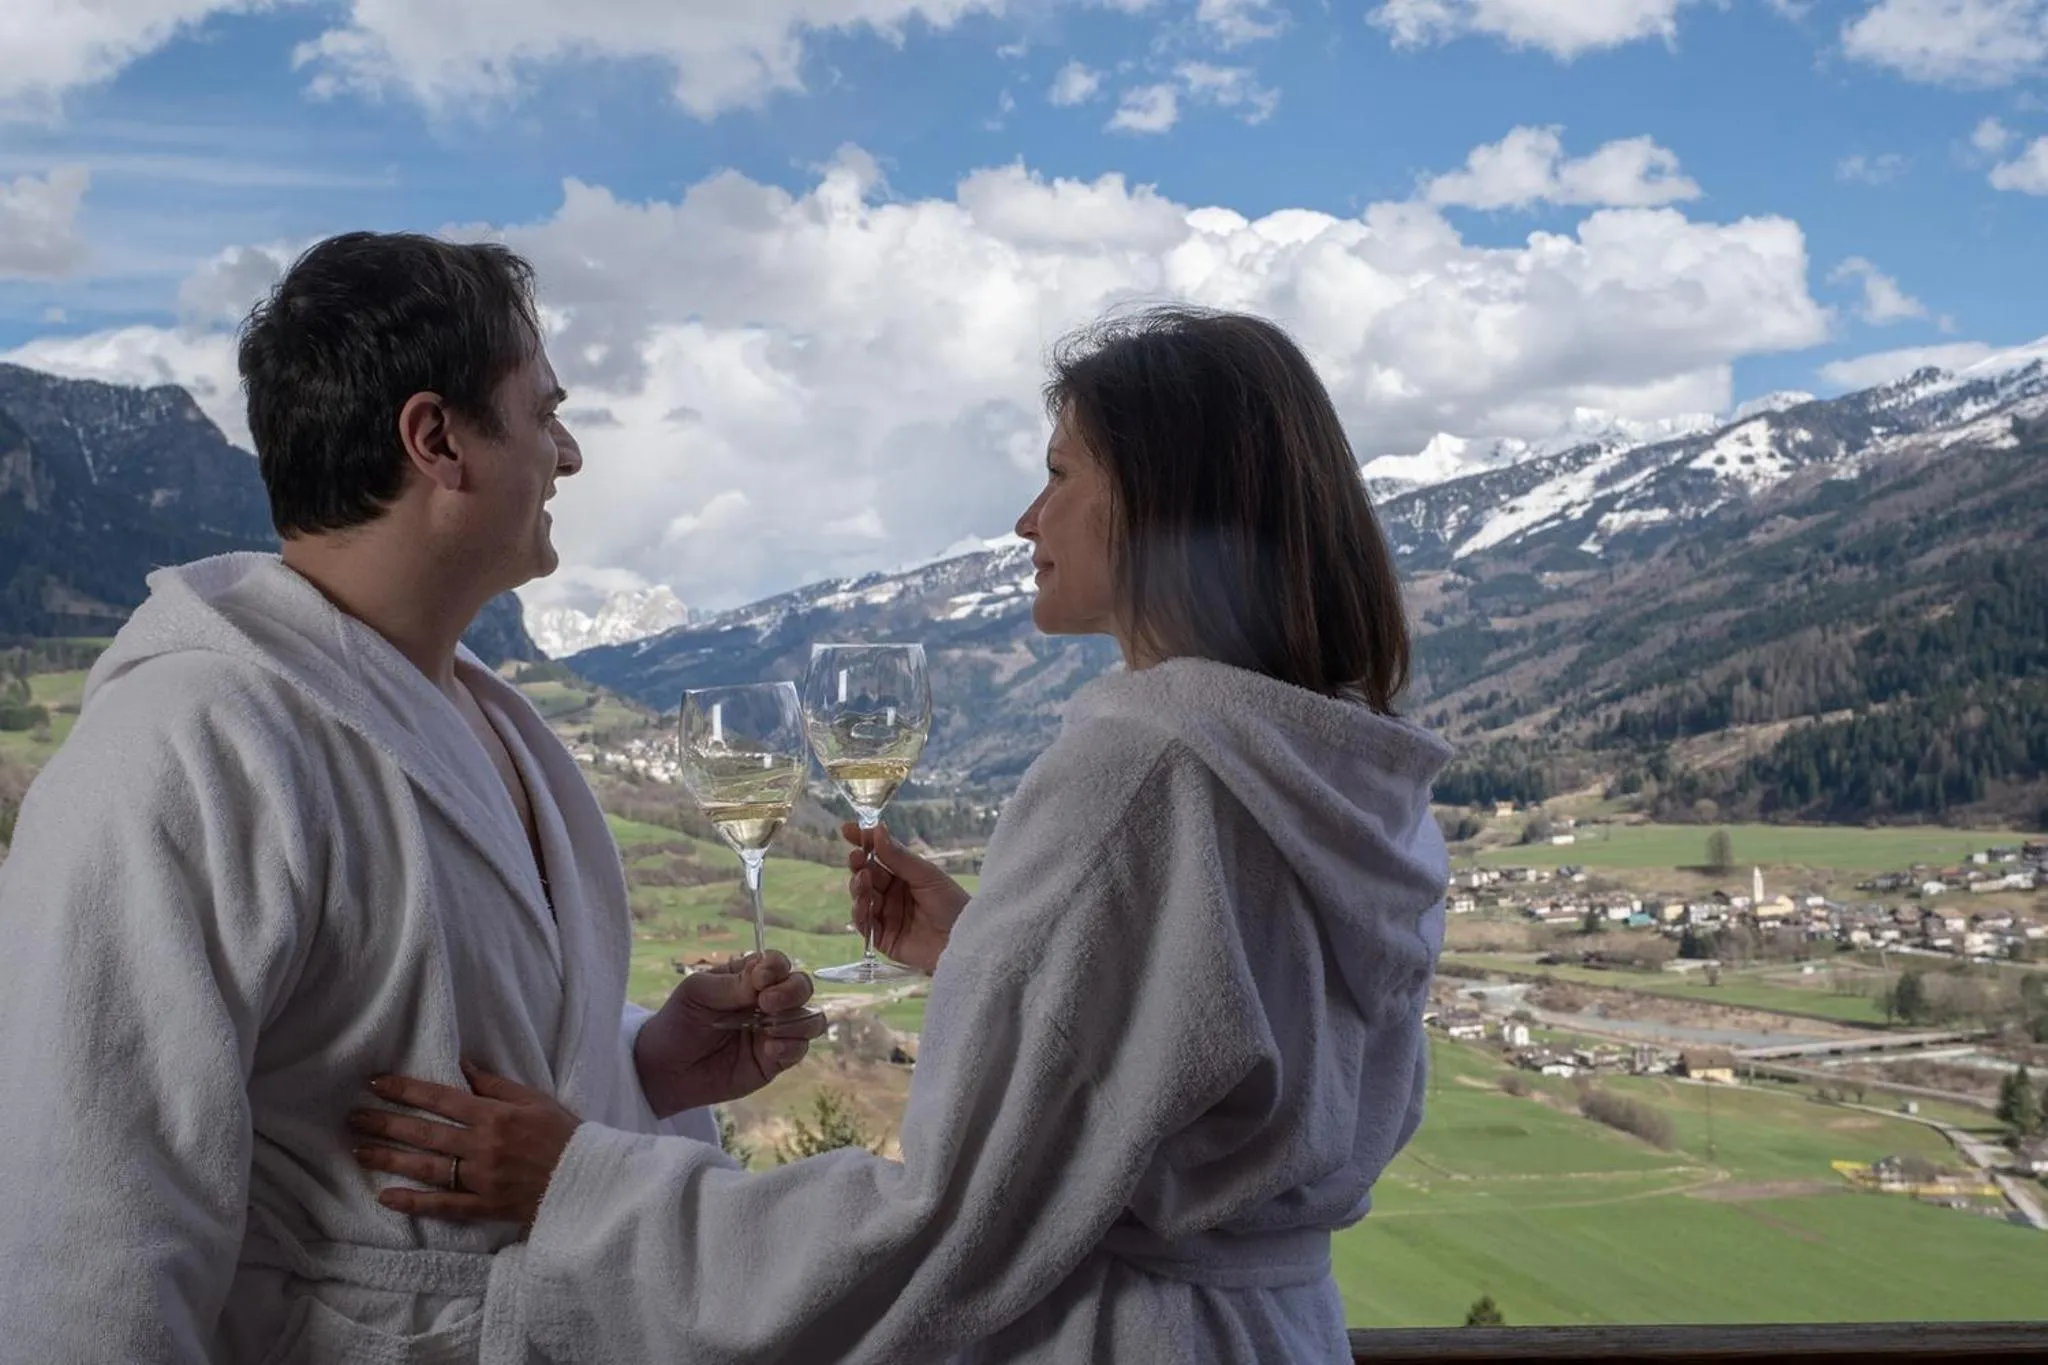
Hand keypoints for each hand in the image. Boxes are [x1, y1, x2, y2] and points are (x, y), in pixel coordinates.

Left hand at [350, 1062, 577, 1229]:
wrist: (586, 1179)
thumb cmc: (563, 1133)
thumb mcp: (534, 1099)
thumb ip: (495, 1084)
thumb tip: (461, 1065)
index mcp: (494, 1115)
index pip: (440, 1098)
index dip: (406, 1090)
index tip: (376, 1083)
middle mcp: (481, 1145)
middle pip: (424, 1132)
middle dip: (385, 1122)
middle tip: (353, 1117)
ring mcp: (480, 1178)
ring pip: (426, 1166)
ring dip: (389, 1158)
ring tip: (359, 1151)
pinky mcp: (483, 1206)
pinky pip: (442, 1205)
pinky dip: (413, 1202)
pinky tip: (385, 1197)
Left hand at [634, 951, 827, 1118]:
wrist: (664, 1069)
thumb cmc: (678, 1022)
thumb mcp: (696, 992)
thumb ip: (732, 985)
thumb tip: (764, 980)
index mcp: (749, 978)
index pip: (778, 964)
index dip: (776, 967)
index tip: (760, 979)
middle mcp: (768, 1002)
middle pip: (802, 987)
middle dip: (791, 991)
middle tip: (766, 1003)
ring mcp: (774, 1031)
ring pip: (811, 1018)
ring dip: (797, 1020)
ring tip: (769, 1029)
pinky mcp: (775, 1060)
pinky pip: (800, 1049)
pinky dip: (791, 1046)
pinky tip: (769, 1049)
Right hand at [844, 822, 969, 975]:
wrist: (963, 939)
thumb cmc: (951, 903)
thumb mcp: (925, 875)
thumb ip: (898, 856)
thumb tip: (877, 829)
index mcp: (904, 875)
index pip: (879, 855)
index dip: (863, 842)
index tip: (847, 829)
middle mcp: (893, 894)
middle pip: (867, 875)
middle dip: (859, 865)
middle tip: (856, 857)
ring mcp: (887, 915)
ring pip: (862, 898)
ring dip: (858, 888)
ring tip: (863, 880)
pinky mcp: (883, 938)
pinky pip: (864, 924)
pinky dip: (860, 914)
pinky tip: (863, 904)